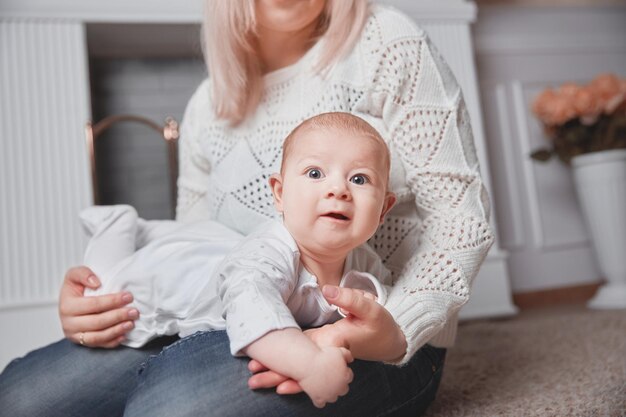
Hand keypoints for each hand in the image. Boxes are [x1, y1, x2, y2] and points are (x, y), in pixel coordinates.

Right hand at [59, 266, 137, 347]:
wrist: (71, 301)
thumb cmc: (77, 287)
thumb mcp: (75, 275)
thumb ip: (83, 273)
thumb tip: (96, 283)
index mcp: (67, 305)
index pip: (93, 305)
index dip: (112, 301)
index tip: (129, 297)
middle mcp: (68, 323)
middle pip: (97, 322)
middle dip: (118, 317)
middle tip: (134, 312)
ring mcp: (75, 335)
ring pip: (97, 337)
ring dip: (116, 331)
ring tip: (131, 324)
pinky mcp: (82, 342)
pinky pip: (98, 345)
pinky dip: (112, 341)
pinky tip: (124, 335)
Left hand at [247, 286, 405, 392]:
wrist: (390, 339)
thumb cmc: (380, 326)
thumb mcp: (370, 308)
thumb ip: (349, 298)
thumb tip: (326, 290)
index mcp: (333, 345)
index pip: (305, 360)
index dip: (285, 366)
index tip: (264, 365)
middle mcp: (325, 353)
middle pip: (297, 368)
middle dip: (274, 375)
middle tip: (252, 379)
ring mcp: (323, 352)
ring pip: (298, 367)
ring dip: (278, 373)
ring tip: (255, 377)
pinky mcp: (323, 347)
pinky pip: (304, 360)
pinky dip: (289, 365)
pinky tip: (272, 368)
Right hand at [298, 346, 352, 407]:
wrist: (308, 362)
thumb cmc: (322, 355)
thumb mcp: (337, 351)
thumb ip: (347, 354)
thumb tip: (350, 359)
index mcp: (345, 376)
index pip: (349, 377)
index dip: (343, 372)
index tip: (336, 369)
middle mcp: (340, 387)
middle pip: (343, 389)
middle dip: (339, 384)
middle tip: (331, 377)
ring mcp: (329, 394)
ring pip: (333, 397)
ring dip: (330, 392)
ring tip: (323, 384)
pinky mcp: (319, 398)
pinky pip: (321, 404)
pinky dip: (319, 400)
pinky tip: (316, 392)